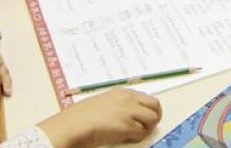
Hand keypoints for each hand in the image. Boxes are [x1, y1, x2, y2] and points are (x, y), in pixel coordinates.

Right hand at [39, 88, 161, 147]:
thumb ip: (118, 104)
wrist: (75, 124)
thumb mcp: (103, 102)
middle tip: (150, 126)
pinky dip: (137, 137)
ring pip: (152, 119)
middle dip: (155, 116)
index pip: (147, 98)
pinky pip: (141, 133)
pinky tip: (128, 138)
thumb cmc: (82, 115)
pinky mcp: (128, 126)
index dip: (149, 109)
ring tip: (137, 133)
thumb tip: (128, 113)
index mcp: (122, 92)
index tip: (147, 116)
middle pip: (155, 106)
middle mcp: (129, 99)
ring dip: (147, 128)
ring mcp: (130, 111)